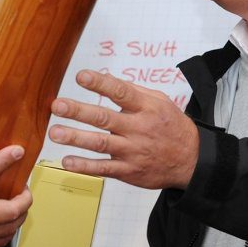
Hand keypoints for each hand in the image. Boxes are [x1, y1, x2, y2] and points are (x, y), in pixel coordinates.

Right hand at [0, 136, 32, 246]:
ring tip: (19, 202)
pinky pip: (0, 242)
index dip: (4, 161)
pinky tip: (6, 222)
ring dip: (20, 214)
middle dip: (25, 197)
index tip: (18, 150)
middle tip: (23, 185)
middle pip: (12, 210)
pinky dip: (9, 230)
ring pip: (10, 228)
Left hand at [49, 70, 198, 189]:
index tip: (81, 76)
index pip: (120, 92)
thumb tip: (106, 81)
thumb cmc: (171, 126)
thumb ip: (133, 92)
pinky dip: (85, 166)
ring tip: (55, 132)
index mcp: (146, 108)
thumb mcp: (160, 102)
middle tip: (57, 105)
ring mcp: (132, 151)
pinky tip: (67, 161)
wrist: (192, 160)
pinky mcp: (129, 171)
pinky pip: (104, 168)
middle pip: (104, 118)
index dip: (100, 83)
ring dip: (76, 138)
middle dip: (78, 111)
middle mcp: (138, 128)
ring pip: (100, 144)